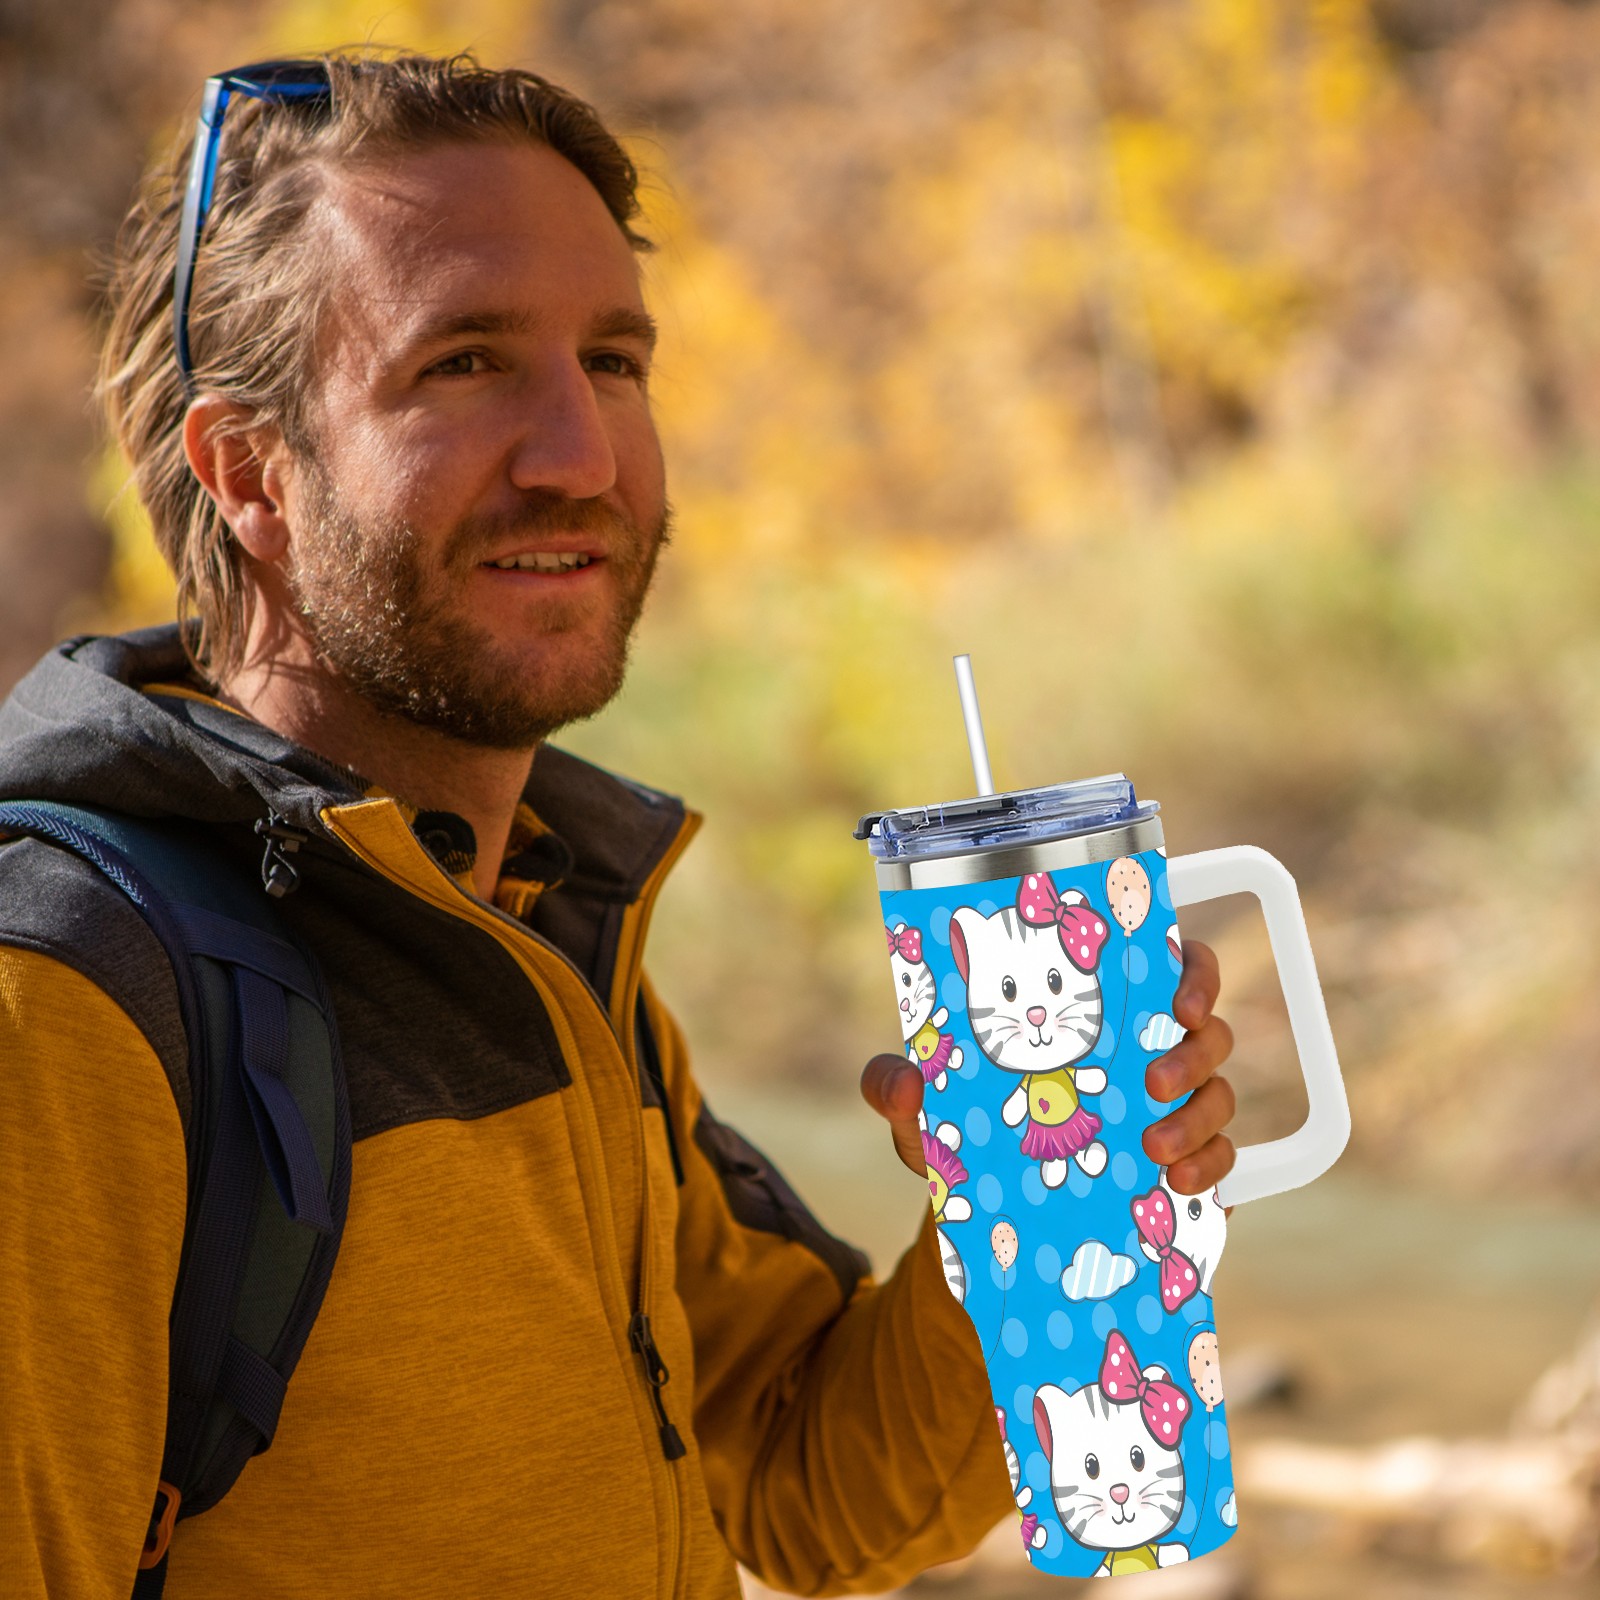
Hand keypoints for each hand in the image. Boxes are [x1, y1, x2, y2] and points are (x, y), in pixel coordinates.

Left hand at [860, 937, 1237, 1190]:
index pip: (1173, 967)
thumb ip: (898, 1087)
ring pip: (1221, 1094)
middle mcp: (1150, 1052)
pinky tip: (1177, 1183)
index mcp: (1100, 1014)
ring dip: (1198, 1117)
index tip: (1176, 999)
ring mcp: (1176, 1111)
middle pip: (1209, 1030)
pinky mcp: (1187, 1167)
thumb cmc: (962, 1133)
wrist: (986, 1211)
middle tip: (1152, 1083)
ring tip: (1154, 1148)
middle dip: (1192, 1052)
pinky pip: (1227, 1159)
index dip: (1192, 973)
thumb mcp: (924, 1112)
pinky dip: (1212, 1167)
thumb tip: (903, 1082)